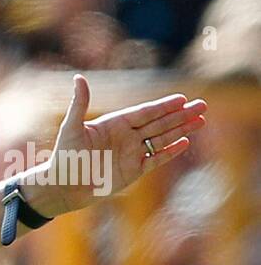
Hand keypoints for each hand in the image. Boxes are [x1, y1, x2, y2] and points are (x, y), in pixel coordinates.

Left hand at [24, 74, 207, 217]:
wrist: (63, 187)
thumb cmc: (64, 156)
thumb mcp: (71, 128)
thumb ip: (79, 103)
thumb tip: (78, 77)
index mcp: (114, 124)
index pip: (144, 112)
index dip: (163, 106)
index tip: (182, 98)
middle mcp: (125, 137)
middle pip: (158, 123)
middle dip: (180, 115)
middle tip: (202, 105)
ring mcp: (131, 154)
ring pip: (161, 139)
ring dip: (181, 130)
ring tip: (201, 120)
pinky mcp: (133, 171)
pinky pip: (156, 159)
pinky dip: (170, 151)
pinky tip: (185, 142)